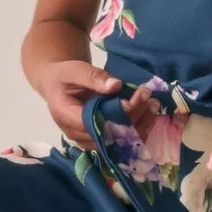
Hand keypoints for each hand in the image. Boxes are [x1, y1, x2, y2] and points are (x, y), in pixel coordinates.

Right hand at [38, 61, 153, 151]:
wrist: (58, 86)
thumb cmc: (64, 76)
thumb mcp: (75, 70)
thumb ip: (94, 77)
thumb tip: (116, 86)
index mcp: (65, 116)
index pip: (93, 124)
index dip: (115, 115)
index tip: (132, 99)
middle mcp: (76, 134)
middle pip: (108, 134)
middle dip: (132, 117)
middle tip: (148, 96)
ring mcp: (88, 140)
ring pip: (117, 141)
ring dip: (139, 124)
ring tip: (154, 104)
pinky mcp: (99, 140)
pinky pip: (121, 140)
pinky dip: (138, 128)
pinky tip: (150, 114)